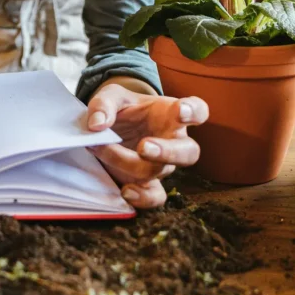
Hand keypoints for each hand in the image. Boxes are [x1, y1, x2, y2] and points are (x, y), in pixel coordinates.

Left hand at [86, 81, 208, 208]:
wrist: (110, 128)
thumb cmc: (121, 109)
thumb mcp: (110, 96)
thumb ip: (104, 105)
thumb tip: (97, 124)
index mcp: (171, 113)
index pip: (197, 110)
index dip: (194, 112)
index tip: (182, 111)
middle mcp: (174, 141)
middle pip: (188, 152)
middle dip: (167, 151)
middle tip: (143, 147)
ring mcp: (163, 164)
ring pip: (159, 171)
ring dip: (129, 162)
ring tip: (103, 150)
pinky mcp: (148, 182)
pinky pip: (155, 196)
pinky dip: (142, 198)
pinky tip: (125, 191)